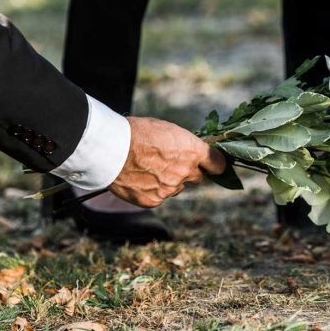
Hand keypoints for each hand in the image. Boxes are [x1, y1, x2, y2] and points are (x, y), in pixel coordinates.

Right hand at [109, 117, 226, 207]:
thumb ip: (184, 146)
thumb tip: (190, 153)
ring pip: (176, 187)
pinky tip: (139, 178)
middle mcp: (185, 172)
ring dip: (168, 180)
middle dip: (189, 171)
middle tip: (171, 162)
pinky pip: (159, 197)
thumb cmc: (137, 132)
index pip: (218, 163)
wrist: (111, 149)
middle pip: (197, 177)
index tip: (213, 164)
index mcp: (192, 151)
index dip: (215, 163)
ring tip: (147, 168)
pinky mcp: (154, 201)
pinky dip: (152, 190)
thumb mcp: (167, 130)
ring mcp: (170, 189)